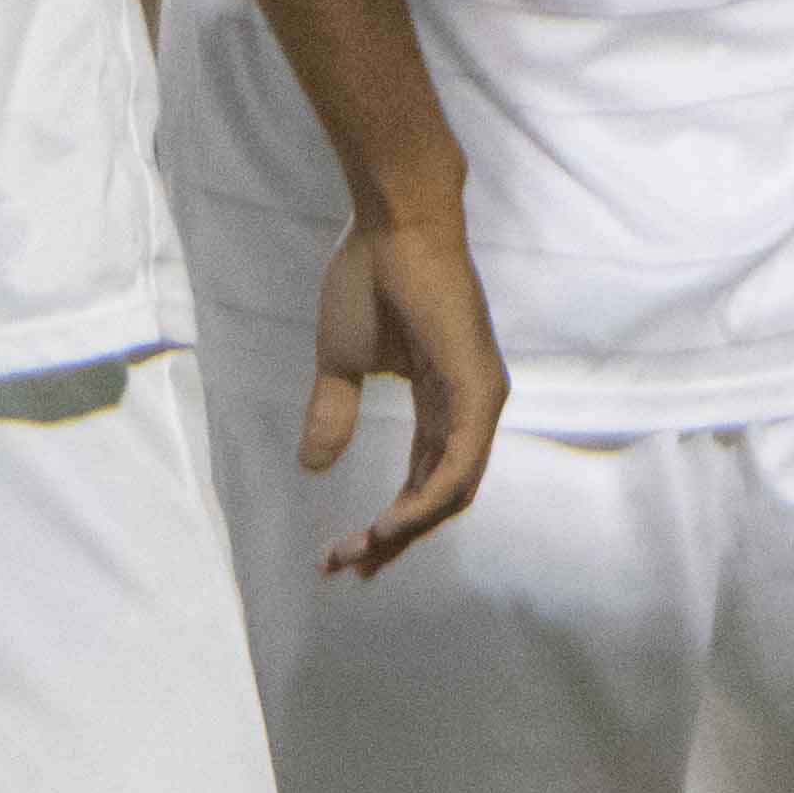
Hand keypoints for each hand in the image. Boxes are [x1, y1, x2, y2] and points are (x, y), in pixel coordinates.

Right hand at [300, 202, 503, 572]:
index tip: (343, 553)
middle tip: (346, 568)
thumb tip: (312, 467)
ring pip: (453, 491)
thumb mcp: (341, 363)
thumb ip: (333, 414)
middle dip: (393, 539)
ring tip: (361, 553)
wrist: (393, 224)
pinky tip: (390, 525)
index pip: (425, 479)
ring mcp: (481, 399)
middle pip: (440, 496)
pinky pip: (458, 465)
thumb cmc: (369, 279)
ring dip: (405, 529)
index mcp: (446, 402)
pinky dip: (425, 501)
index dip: (389, 522)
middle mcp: (472, 408)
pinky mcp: (479, 389)